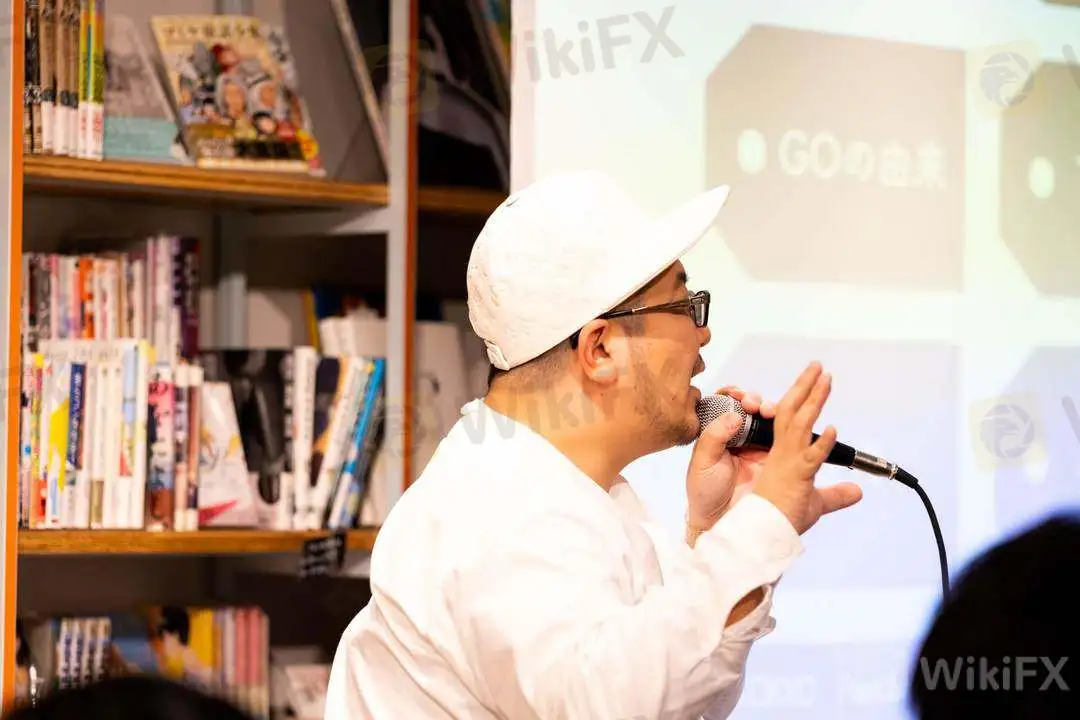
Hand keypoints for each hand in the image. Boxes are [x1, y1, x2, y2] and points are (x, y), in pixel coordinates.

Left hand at [685, 386, 775, 531]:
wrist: (720, 522)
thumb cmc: (705, 492)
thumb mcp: (702, 463)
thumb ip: (713, 438)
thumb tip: (732, 416)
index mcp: (720, 434)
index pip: (728, 405)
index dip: (734, 396)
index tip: (737, 396)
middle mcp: (741, 437)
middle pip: (752, 409)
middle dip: (755, 400)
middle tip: (754, 404)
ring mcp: (759, 447)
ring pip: (769, 420)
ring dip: (771, 410)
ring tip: (769, 411)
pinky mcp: (776, 460)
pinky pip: (785, 439)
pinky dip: (788, 428)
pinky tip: (789, 422)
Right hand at [752, 362, 862, 534]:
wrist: (754, 535)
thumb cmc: (777, 519)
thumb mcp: (813, 504)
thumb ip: (834, 495)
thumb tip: (858, 491)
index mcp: (781, 454)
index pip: (790, 418)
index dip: (802, 397)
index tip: (816, 380)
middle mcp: (779, 453)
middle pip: (791, 411)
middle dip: (805, 387)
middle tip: (818, 366)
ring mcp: (784, 462)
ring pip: (797, 424)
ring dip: (812, 400)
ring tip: (824, 379)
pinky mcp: (792, 477)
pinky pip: (808, 457)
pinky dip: (821, 443)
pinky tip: (832, 429)